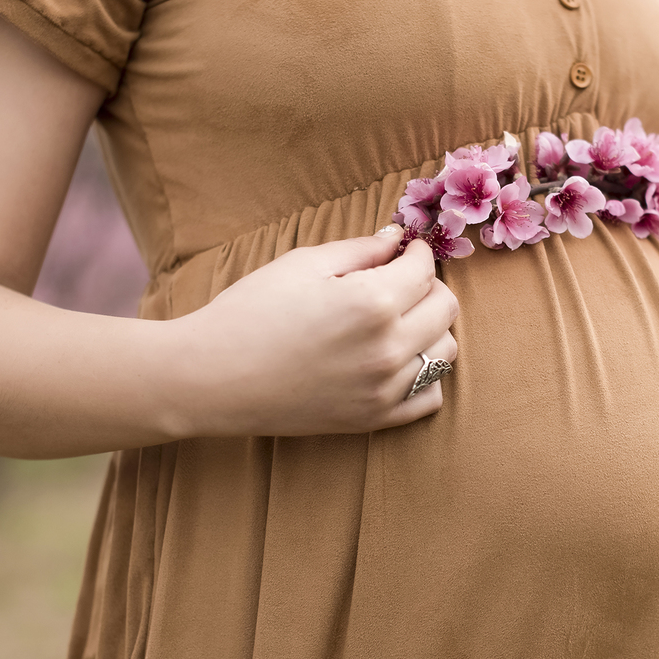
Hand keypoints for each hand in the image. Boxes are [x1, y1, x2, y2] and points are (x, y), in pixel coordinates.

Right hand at [170, 223, 459, 436]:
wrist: (213, 377)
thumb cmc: (250, 312)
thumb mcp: (302, 264)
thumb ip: (359, 250)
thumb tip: (397, 239)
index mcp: (373, 302)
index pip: (425, 270)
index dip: (419, 252)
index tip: (408, 249)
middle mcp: (388, 348)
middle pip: (445, 309)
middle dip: (429, 287)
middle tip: (402, 282)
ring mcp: (384, 389)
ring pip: (444, 353)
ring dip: (431, 330)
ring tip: (400, 321)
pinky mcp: (374, 419)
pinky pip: (429, 397)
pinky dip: (425, 376)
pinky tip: (398, 361)